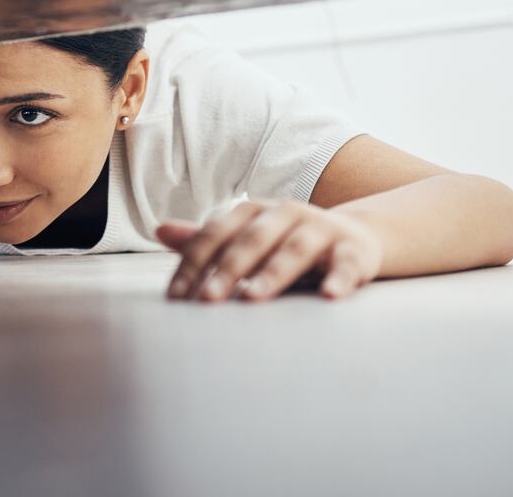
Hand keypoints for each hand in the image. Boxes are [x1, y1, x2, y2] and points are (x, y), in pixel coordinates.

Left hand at [155, 200, 383, 301]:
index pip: (215, 235)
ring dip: (273, 274)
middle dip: (227, 270)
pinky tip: (329, 297)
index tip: (176, 297)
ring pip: (294, 250)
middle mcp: (284, 213)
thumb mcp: (244, 240)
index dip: (193, 264)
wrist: (354, 236)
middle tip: (207, 300)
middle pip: (251, 241)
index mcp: (252, 211)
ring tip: (253, 298)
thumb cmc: (284, 244)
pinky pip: (346, 263)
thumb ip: (205, 240)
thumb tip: (158, 230)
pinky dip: (339, 278)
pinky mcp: (353, 249)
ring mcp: (321, 229)